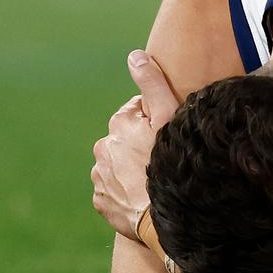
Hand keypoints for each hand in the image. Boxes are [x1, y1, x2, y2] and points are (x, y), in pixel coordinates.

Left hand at [90, 50, 179, 238]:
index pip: (139, 112)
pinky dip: (126, 190)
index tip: (171, 136)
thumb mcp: (170, 118)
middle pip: (128, 138)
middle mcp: (104, 147)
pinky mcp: (100, 200)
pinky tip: (145, 194)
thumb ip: (152, 84)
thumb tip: (134, 55)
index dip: (158, 122)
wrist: (160, 217)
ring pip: (120, 164)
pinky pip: (114, 189)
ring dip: (134, 168)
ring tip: (156, 179)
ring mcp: (100, 176)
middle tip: (166, 159)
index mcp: (120, 124)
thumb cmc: (172, 164)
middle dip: (143, 144)